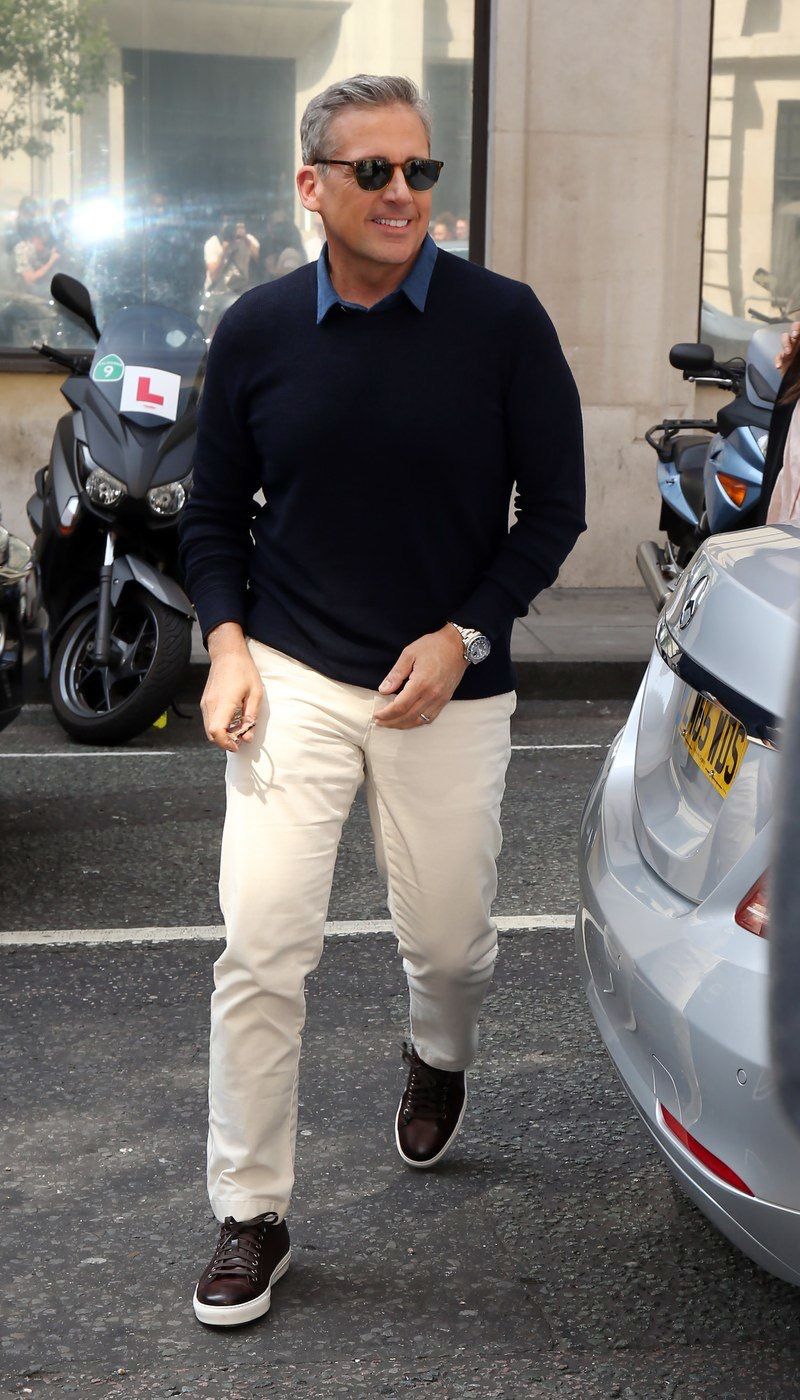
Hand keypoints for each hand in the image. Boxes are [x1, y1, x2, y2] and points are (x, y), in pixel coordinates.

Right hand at [202, 622, 262, 751]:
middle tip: (241, 738)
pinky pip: (209, 720)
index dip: (226, 743)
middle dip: (226, 741)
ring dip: (223, 734)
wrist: (227, 654)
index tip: (238, 745)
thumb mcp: (255, 694)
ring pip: (209, 729)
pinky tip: (232, 719)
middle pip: (211, 734)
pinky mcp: (205, 702)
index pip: (217, 732)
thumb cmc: (244, 671)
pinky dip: (219, 726)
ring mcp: (205, 703)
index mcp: (224, 703)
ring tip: (239, 727)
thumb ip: (251, 717)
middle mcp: (210, 705)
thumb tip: (247, 737)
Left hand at [374, 625, 468, 728]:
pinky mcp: (446, 700)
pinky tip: (408, 720)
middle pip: (408, 717)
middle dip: (391, 722)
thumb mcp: (409, 654)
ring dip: (403, 725)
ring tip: (391, 723)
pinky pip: (430, 718)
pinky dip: (417, 722)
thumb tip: (383, 690)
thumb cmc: (433, 646)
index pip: (400, 706)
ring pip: (419, 720)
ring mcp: (440, 699)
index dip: (386, 714)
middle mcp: (432, 695)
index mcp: (421, 683)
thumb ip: (396, 674)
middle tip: (379, 722)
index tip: (376, 715)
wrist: (458, 645)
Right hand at [775, 320, 799, 370]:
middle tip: (795, 335)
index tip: (798, 332)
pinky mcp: (783, 360)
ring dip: (786, 344)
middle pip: (793, 331)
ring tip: (788, 352)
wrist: (798, 380)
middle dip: (794, 331)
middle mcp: (796, 344)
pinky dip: (778, 360)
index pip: (799, 328)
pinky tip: (779, 365)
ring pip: (784, 340)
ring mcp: (789, 351)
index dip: (798, 327)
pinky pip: (778, 357)